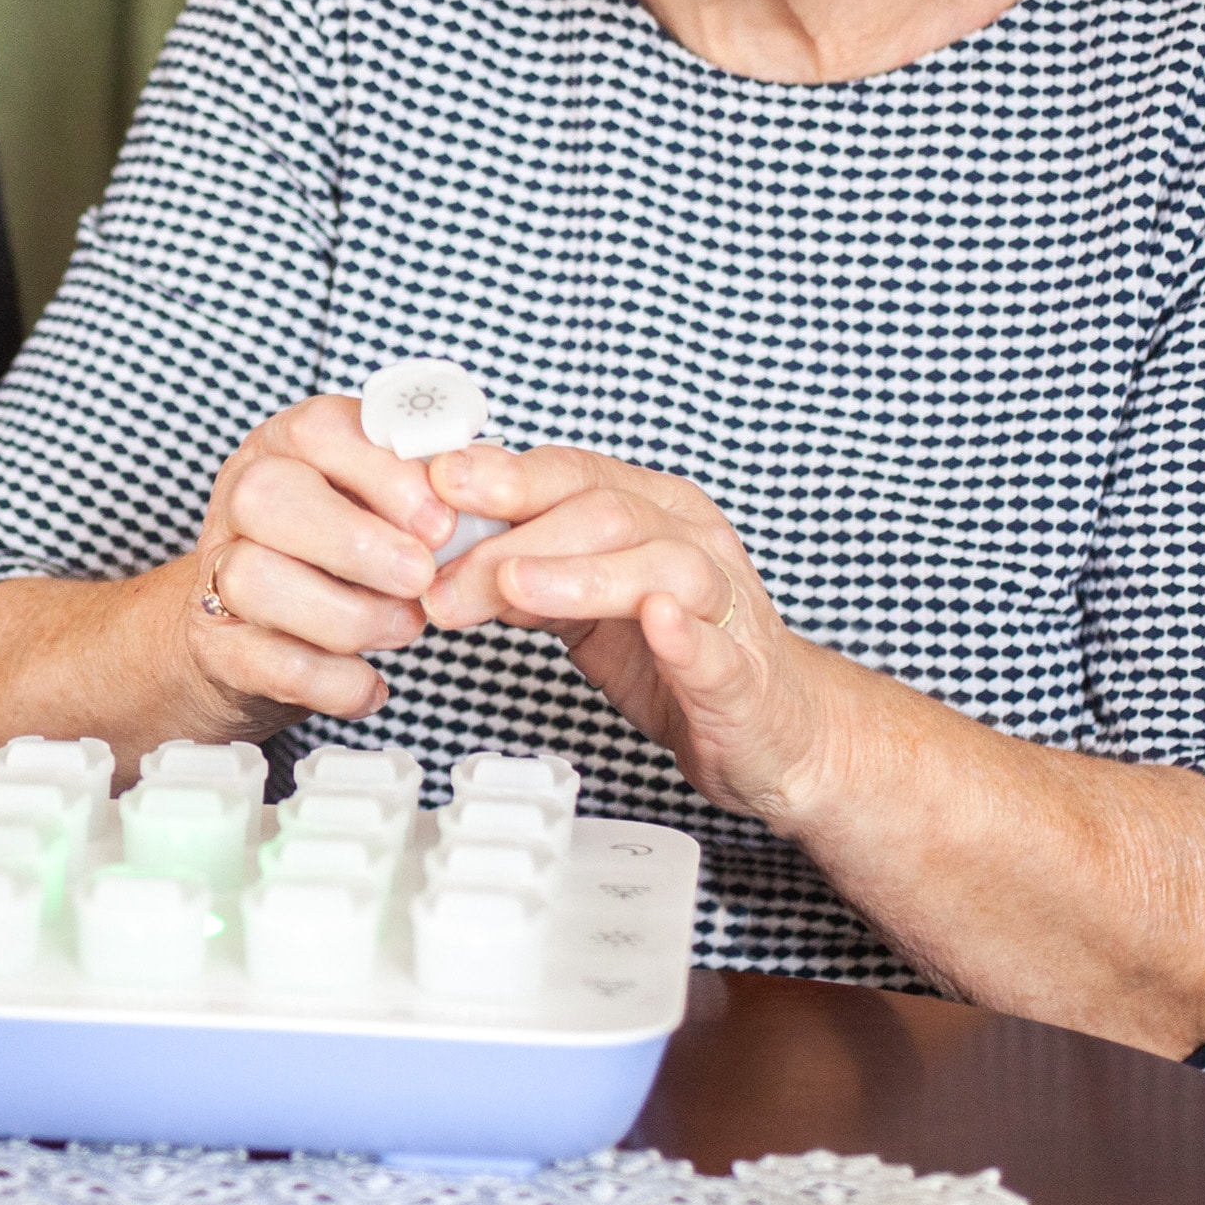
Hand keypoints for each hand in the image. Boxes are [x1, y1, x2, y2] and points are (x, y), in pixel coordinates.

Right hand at [167, 394, 463, 739]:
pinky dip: (332, 680)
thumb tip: (482, 494)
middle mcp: (243, 497)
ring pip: (255, 578)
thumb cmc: (335, 554)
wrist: (251, 631)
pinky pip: (265, 660)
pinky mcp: (215, 644)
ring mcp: (217, 570)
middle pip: (268, 496)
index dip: (383, 475)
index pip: (319, 431)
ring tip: (404, 629)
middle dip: (355, 542)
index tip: (440, 522)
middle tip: (419, 577)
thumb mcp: (378, 505)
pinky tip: (371, 685)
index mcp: (289, 446)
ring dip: (346, 614)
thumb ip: (424, 494)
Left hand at [419, 444, 866, 829]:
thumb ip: (523, 576)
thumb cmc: (670, 656)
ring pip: (662, 568)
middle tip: (442, 576)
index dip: (503, 477)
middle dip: (516, 539)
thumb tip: (440, 556)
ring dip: (583, 574)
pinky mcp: (747, 677)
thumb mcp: (582, 607)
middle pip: (606, 513)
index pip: (572, 475)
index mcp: (651, 510)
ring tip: (516, 586)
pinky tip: (658, 622)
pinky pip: (721, 649)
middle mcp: (692, 542)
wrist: (771, 729)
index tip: (433, 484)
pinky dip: (688, 635)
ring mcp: (727, 607)